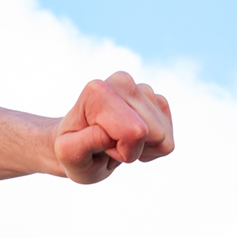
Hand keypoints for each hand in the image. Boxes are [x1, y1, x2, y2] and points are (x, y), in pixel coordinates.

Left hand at [52, 72, 173, 184]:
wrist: (79, 144)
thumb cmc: (72, 151)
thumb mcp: (68, 155)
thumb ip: (80, 146)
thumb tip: (108, 134)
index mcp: (98, 90)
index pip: (134, 132)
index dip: (120, 150)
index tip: (98, 144)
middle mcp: (122, 81)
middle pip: (154, 134)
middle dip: (132, 149)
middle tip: (107, 145)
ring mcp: (142, 89)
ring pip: (163, 138)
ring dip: (141, 149)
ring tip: (117, 142)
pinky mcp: (157, 102)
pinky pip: (168, 141)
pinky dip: (151, 148)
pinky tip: (130, 141)